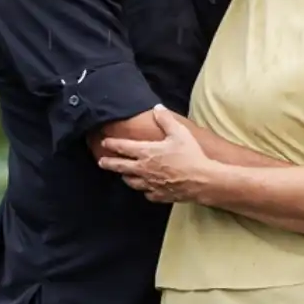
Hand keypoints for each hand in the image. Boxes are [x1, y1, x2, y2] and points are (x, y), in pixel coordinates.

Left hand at [97, 106, 212, 203]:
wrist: (202, 180)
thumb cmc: (190, 155)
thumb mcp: (179, 133)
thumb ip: (166, 120)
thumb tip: (158, 108)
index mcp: (147, 152)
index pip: (123, 147)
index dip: (112, 144)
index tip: (104, 143)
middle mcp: (144, 169)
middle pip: (121, 167)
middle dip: (109, 163)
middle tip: (101, 162)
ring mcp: (150, 184)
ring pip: (131, 182)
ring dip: (125, 177)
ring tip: (123, 175)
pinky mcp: (159, 195)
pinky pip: (147, 193)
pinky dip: (144, 190)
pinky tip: (146, 188)